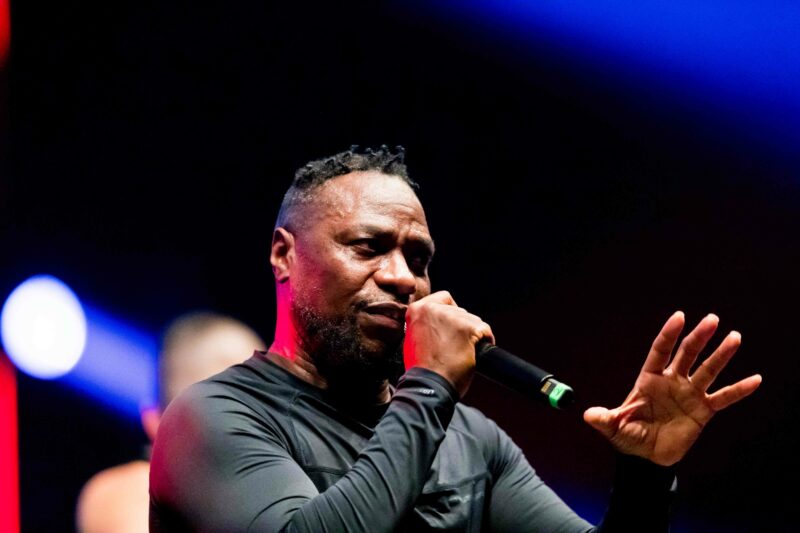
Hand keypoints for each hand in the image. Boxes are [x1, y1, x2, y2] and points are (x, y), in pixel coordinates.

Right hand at [403, 291, 493, 397]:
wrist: (428, 385)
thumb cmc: (421, 368)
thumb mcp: (413, 339)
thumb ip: (424, 324)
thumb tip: (440, 323)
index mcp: (417, 310)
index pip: (443, 298)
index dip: (450, 311)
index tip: (452, 324)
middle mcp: (434, 309)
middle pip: (459, 310)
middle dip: (461, 326)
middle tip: (455, 345)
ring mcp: (452, 318)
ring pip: (473, 320)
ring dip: (472, 334)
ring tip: (463, 351)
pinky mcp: (468, 329)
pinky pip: (484, 330)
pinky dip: (485, 340)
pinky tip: (476, 352)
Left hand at [583, 311, 761, 465]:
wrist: (648, 457)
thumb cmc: (629, 436)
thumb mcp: (615, 428)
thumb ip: (605, 419)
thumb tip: (588, 415)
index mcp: (649, 379)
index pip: (660, 351)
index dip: (669, 334)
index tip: (680, 317)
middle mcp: (672, 381)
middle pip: (687, 354)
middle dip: (698, 337)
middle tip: (712, 319)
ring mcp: (689, 394)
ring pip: (708, 370)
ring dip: (721, 355)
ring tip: (735, 337)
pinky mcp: (703, 410)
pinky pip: (723, 398)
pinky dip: (739, 390)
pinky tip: (755, 379)